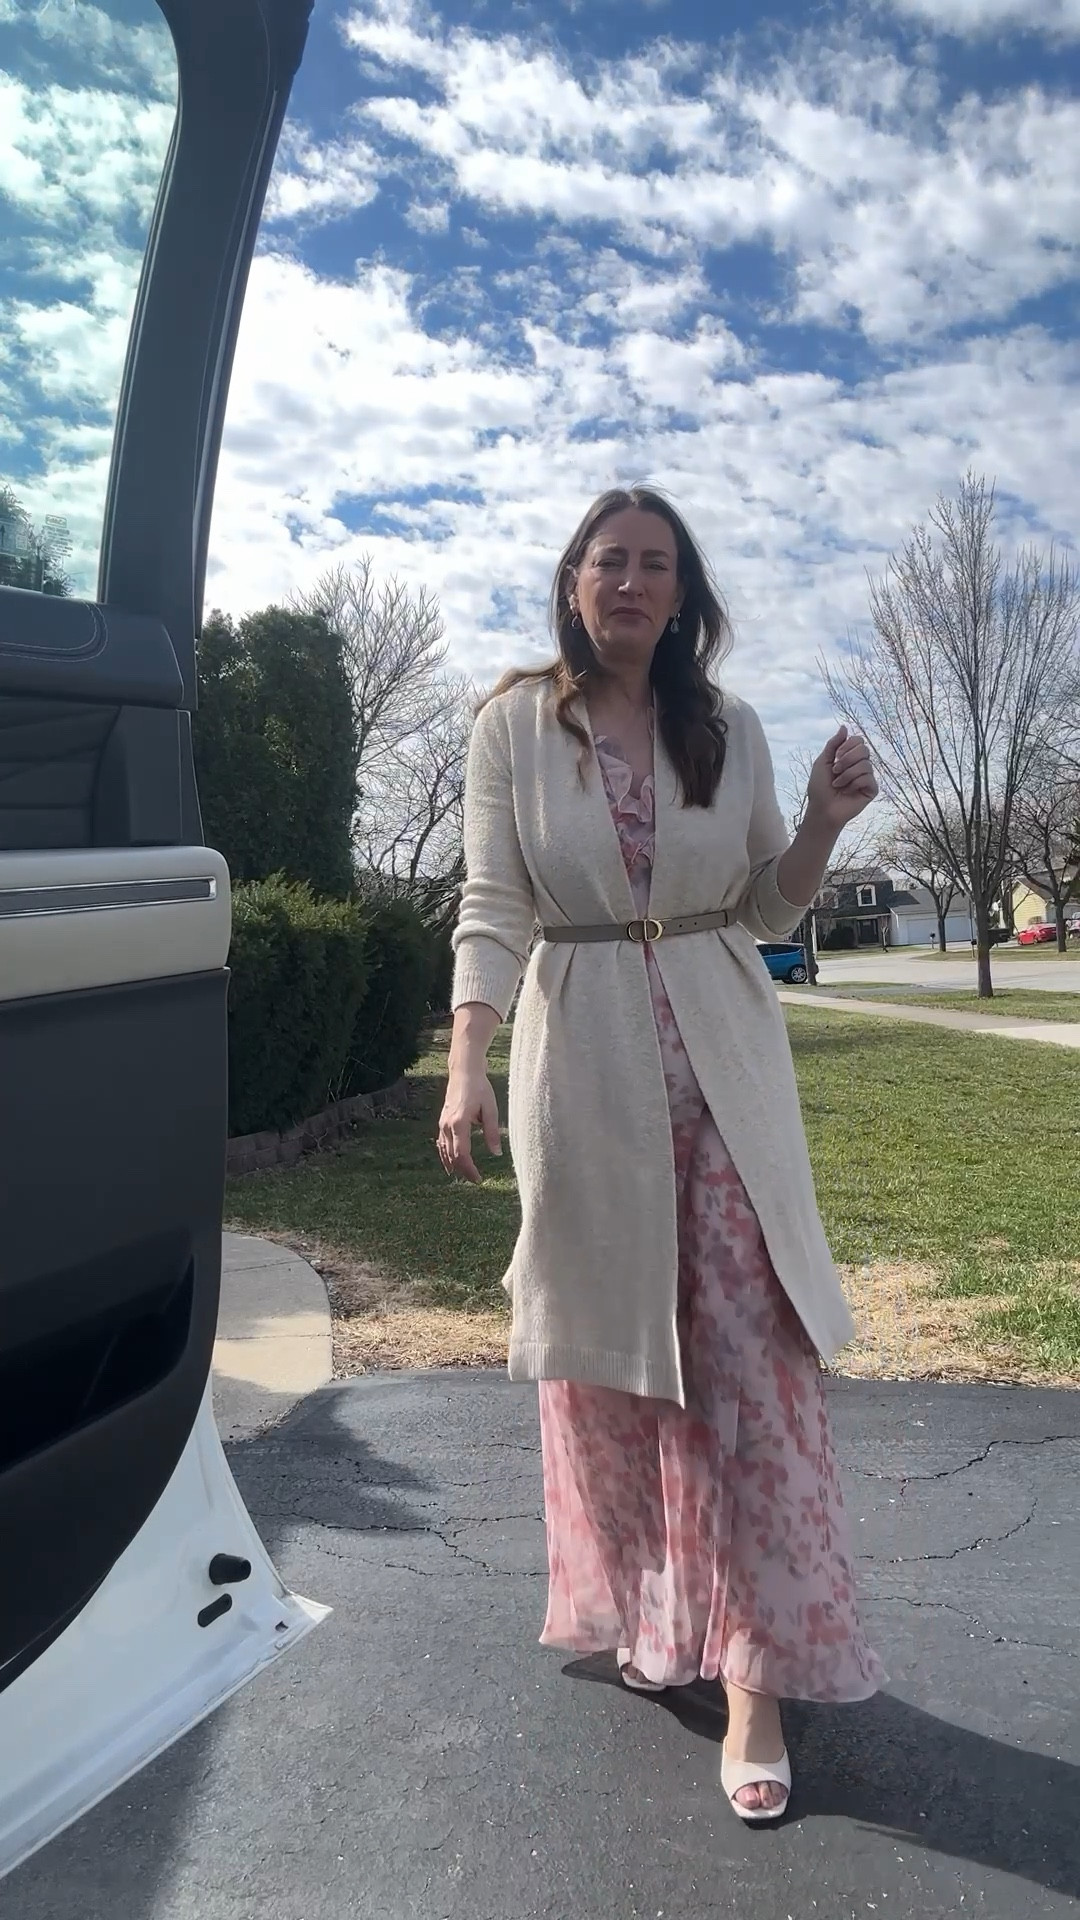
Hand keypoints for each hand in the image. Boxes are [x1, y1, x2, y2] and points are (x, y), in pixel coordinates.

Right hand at [437, 1068, 501, 1183]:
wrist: (464, 1071)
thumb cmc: (480, 1088)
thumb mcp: (491, 1109)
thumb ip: (493, 1132)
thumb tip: (497, 1153)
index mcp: (459, 1123)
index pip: (461, 1154)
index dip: (469, 1169)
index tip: (478, 1179)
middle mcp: (447, 1125)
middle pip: (452, 1156)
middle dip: (462, 1170)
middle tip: (475, 1179)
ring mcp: (442, 1123)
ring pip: (444, 1150)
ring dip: (453, 1164)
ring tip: (461, 1175)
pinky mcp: (442, 1120)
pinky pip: (441, 1142)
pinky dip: (445, 1154)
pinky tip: (449, 1162)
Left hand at [804, 725, 877, 835]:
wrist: (822, 808)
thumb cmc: (820, 787)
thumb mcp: (823, 761)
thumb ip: (833, 744)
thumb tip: (844, 727)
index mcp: (849, 757)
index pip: (858, 740)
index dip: (847, 746)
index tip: (836, 757)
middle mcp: (860, 765)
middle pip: (864, 749)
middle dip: (847, 760)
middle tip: (835, 771)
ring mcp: (867, 777)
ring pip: (866, 764)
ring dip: (847, 774)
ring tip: (838, 784)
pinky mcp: (871, 790)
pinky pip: (868, 778)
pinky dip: (854, 784)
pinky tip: (848, 792)